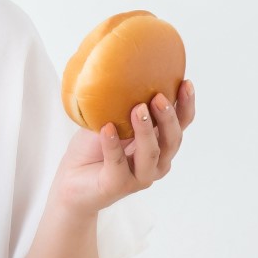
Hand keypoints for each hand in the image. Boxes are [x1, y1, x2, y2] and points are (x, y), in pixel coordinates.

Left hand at [53, 81, 195, 213]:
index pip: (181, 125)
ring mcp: (139, 177)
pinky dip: (113, 145)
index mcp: (160, 144)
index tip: (186, 83)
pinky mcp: (117, 186)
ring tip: (136, 108)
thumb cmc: (94, 149)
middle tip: (158, 97)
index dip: (186, 105)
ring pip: (151, 154)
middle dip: (168, 118)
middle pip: (172, 140)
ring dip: (146, 130)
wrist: (71, 180)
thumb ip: (124, 105)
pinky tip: (107, 128)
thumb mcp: (111, 119)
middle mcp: (155, 162)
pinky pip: (118, 164)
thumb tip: (126, 71)